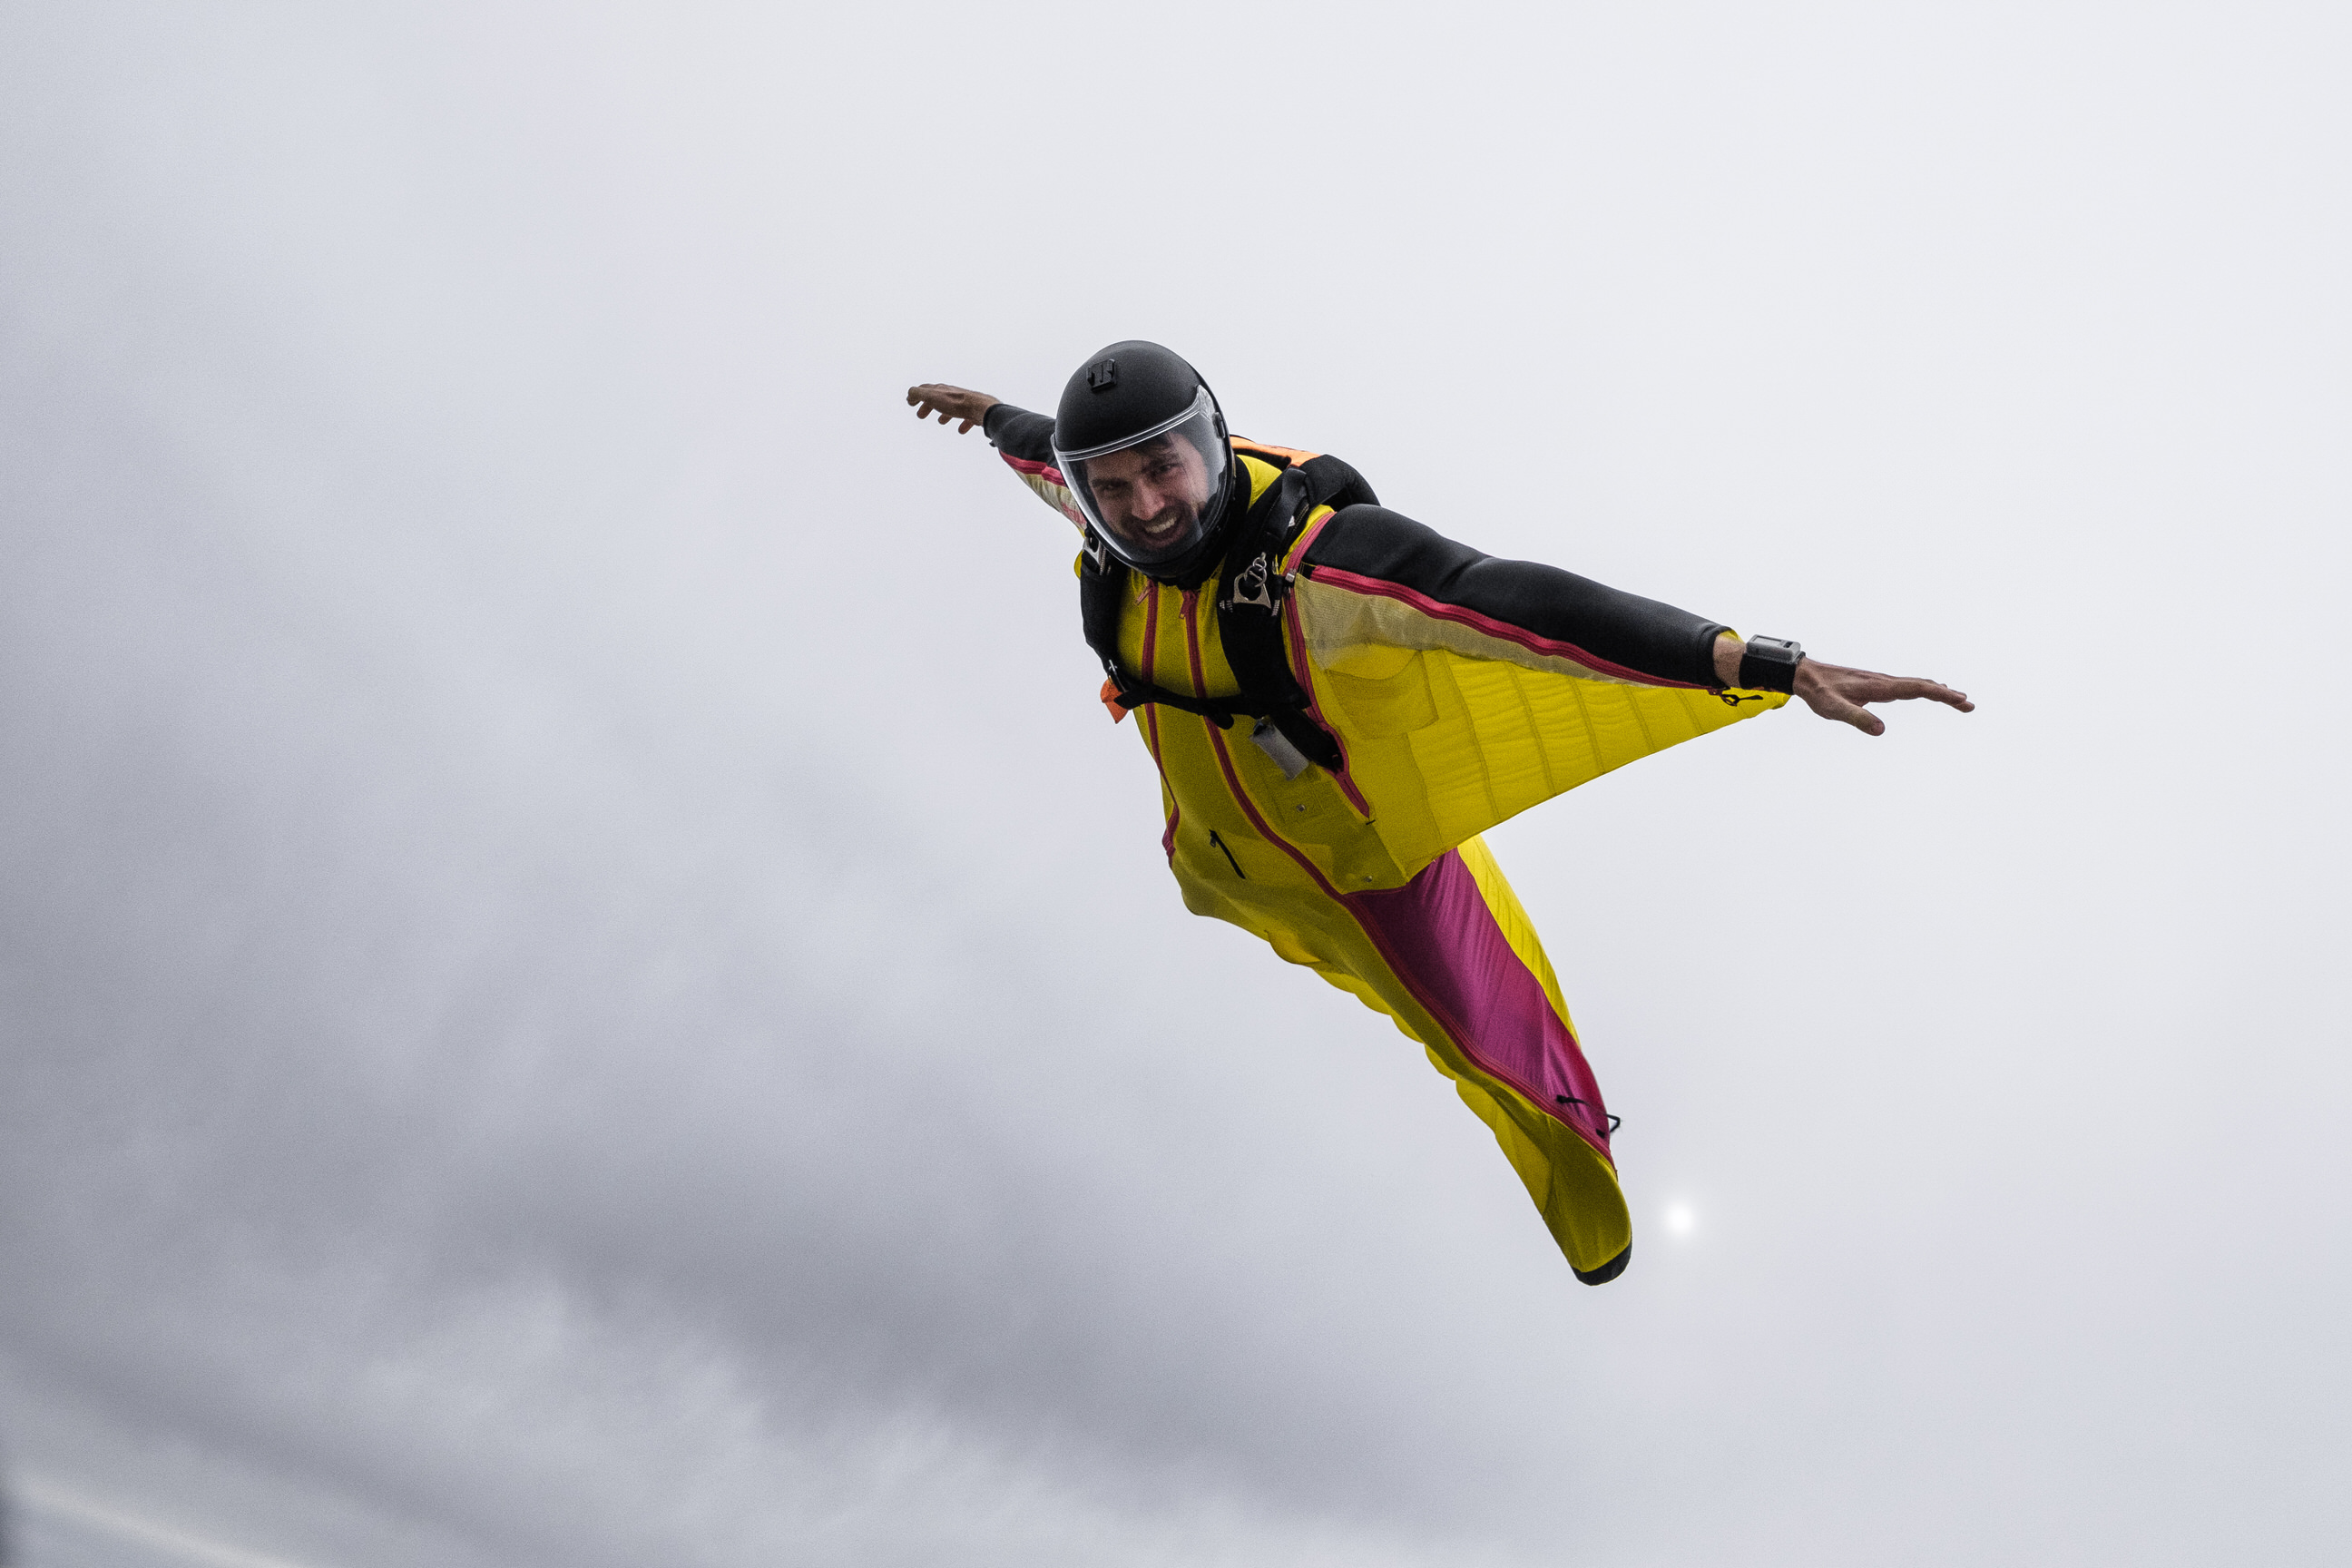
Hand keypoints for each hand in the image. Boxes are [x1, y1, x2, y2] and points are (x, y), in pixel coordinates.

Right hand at [906, 383, 999, 433]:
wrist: (980, 408)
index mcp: (942, 389)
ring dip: (944, 414)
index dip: (916, 395)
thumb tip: (909, 393)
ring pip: (952, 408)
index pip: (926, 390)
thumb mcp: (932, 397)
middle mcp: (953, 394)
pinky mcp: (974, 413)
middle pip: (938, 399)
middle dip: (928, 406)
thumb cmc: (956, 403)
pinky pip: (967, 418)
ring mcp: (964, 403)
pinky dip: (962, 423)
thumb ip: (919, 394)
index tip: (910, 403)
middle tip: (920, 416)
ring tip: (940, 422)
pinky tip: (961, 430)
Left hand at [1714, 634, 1972, 735]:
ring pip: (1916, 684)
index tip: (1962, 700)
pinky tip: (1927, 691)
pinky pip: (1906, 686)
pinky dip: (1923, 688)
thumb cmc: (1819, 693)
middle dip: (1947, 695)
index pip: (1918, 689)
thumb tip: (1881, 731)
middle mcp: (1884, 681)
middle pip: (1923, 686)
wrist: (1805, 675)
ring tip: (1958, 699)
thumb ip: (1856, 718)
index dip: (1942, 695)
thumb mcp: (1834, 709)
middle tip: (1969, 705)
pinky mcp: (1875, 685)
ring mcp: (1881, 682)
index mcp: (1880, 687)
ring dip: (1938, 691)